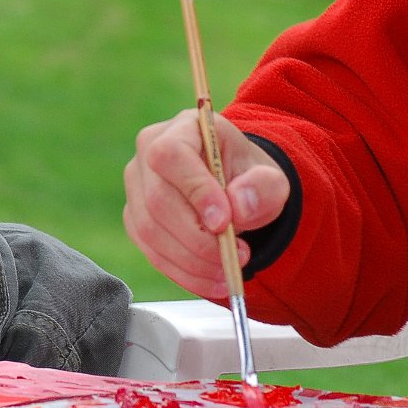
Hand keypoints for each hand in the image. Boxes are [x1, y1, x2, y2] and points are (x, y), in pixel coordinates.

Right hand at [124, 108, 289, 300]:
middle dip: (199, 239)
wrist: (236, 191)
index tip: (224, 223)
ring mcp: (137, 187)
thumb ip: (263, 187)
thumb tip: (238, 206)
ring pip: (151, 232)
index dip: (194, 190)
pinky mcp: (135, 219)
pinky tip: (212, 279)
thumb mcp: (271, 178)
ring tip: (230, 271)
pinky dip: (183, 272)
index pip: (170, 155)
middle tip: (238, 256)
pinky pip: (152, 252)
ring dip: (193, 261)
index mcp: (183, 128)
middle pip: (158, 201)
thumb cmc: (249, 178)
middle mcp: (148, 152)